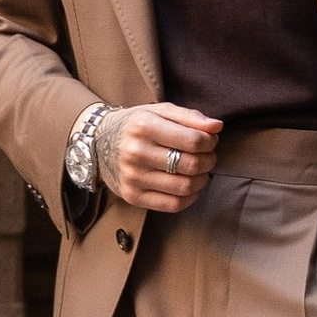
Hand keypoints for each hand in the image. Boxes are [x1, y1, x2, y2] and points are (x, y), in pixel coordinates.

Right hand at [103, 102, 222, 211]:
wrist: (99, 142)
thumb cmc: (137, 125)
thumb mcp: (160, 111)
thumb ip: (191, 117)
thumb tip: (217, 127)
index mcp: (144, 126)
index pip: (194, 140)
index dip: (210, 142)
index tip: (209, 141)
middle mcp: (136, 153)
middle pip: (191, 165)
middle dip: (209, 161)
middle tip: (208, 156)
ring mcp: (133, 177)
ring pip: (185, 187)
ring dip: (202, 180)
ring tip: (199, 171)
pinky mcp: (133, 196)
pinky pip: (173, 204)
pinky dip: (190, 197)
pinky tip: (189, 186)